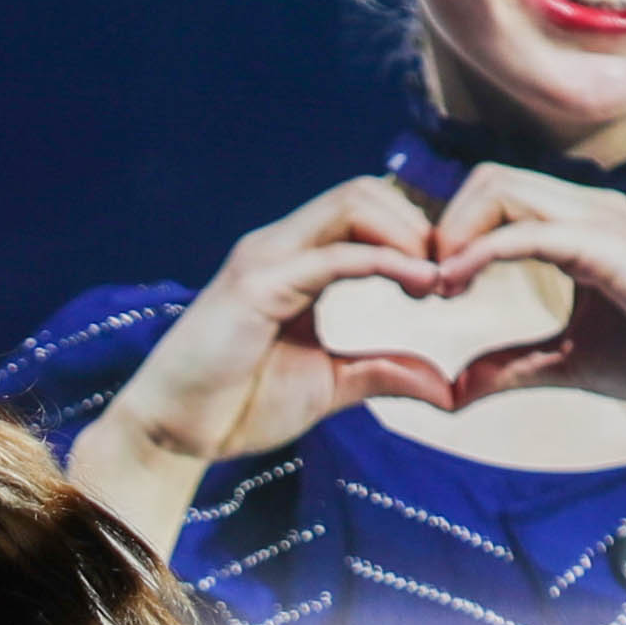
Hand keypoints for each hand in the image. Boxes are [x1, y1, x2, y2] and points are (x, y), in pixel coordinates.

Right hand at [95, 178, 453, 463]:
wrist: (174, 435)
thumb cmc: (238, 406)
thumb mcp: (330, 386)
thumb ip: (383, 372)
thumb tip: (445, 385)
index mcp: (297, 260)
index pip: (366, 208)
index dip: (418, 231)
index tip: (450, 282)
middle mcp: (281, 244)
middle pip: (366, 189)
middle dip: (420, 222)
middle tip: (450, 278)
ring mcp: (266, 257)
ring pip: (352, 202)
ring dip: (407, 233)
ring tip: (434, 281)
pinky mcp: (257, 284)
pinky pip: (333, 254)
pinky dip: (384, 261)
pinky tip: (417, 286)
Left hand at [415, 161, 625, 414]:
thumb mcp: (569, 365)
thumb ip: (513, 368)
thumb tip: (454, 390)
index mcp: (578, 225)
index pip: (496, 196)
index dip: (451, 231)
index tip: (430, 287)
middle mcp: (587, 208)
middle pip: (487, 178)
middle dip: (441, 223)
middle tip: (423, 284)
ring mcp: (600, 219)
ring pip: (500, 186)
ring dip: (454, 230)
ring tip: (437, 285)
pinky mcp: (609, 245)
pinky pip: (527, 230)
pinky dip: (480, 252)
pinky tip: (455, 284)